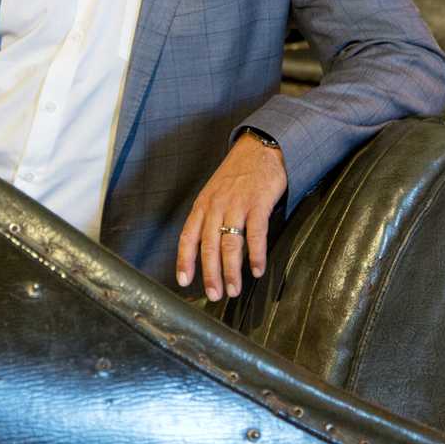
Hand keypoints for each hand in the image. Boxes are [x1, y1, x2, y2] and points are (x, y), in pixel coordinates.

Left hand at [176, 131, 287, 300]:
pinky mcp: (259, 203)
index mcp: (203, 204)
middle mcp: (216, 205)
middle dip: (210, 273)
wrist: (260, 148)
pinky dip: (256, 255)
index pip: (188, 236)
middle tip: (214, 295)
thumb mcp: (214, 192)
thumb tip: (206, 249)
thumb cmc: (237, 174)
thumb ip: (209, 218)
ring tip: (234, 290)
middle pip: (209, 245)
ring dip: (231, 270)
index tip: (184, 281)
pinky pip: (256, 234)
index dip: (185, 260)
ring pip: (231, 243)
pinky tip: (257, 270)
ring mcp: (237, 204)